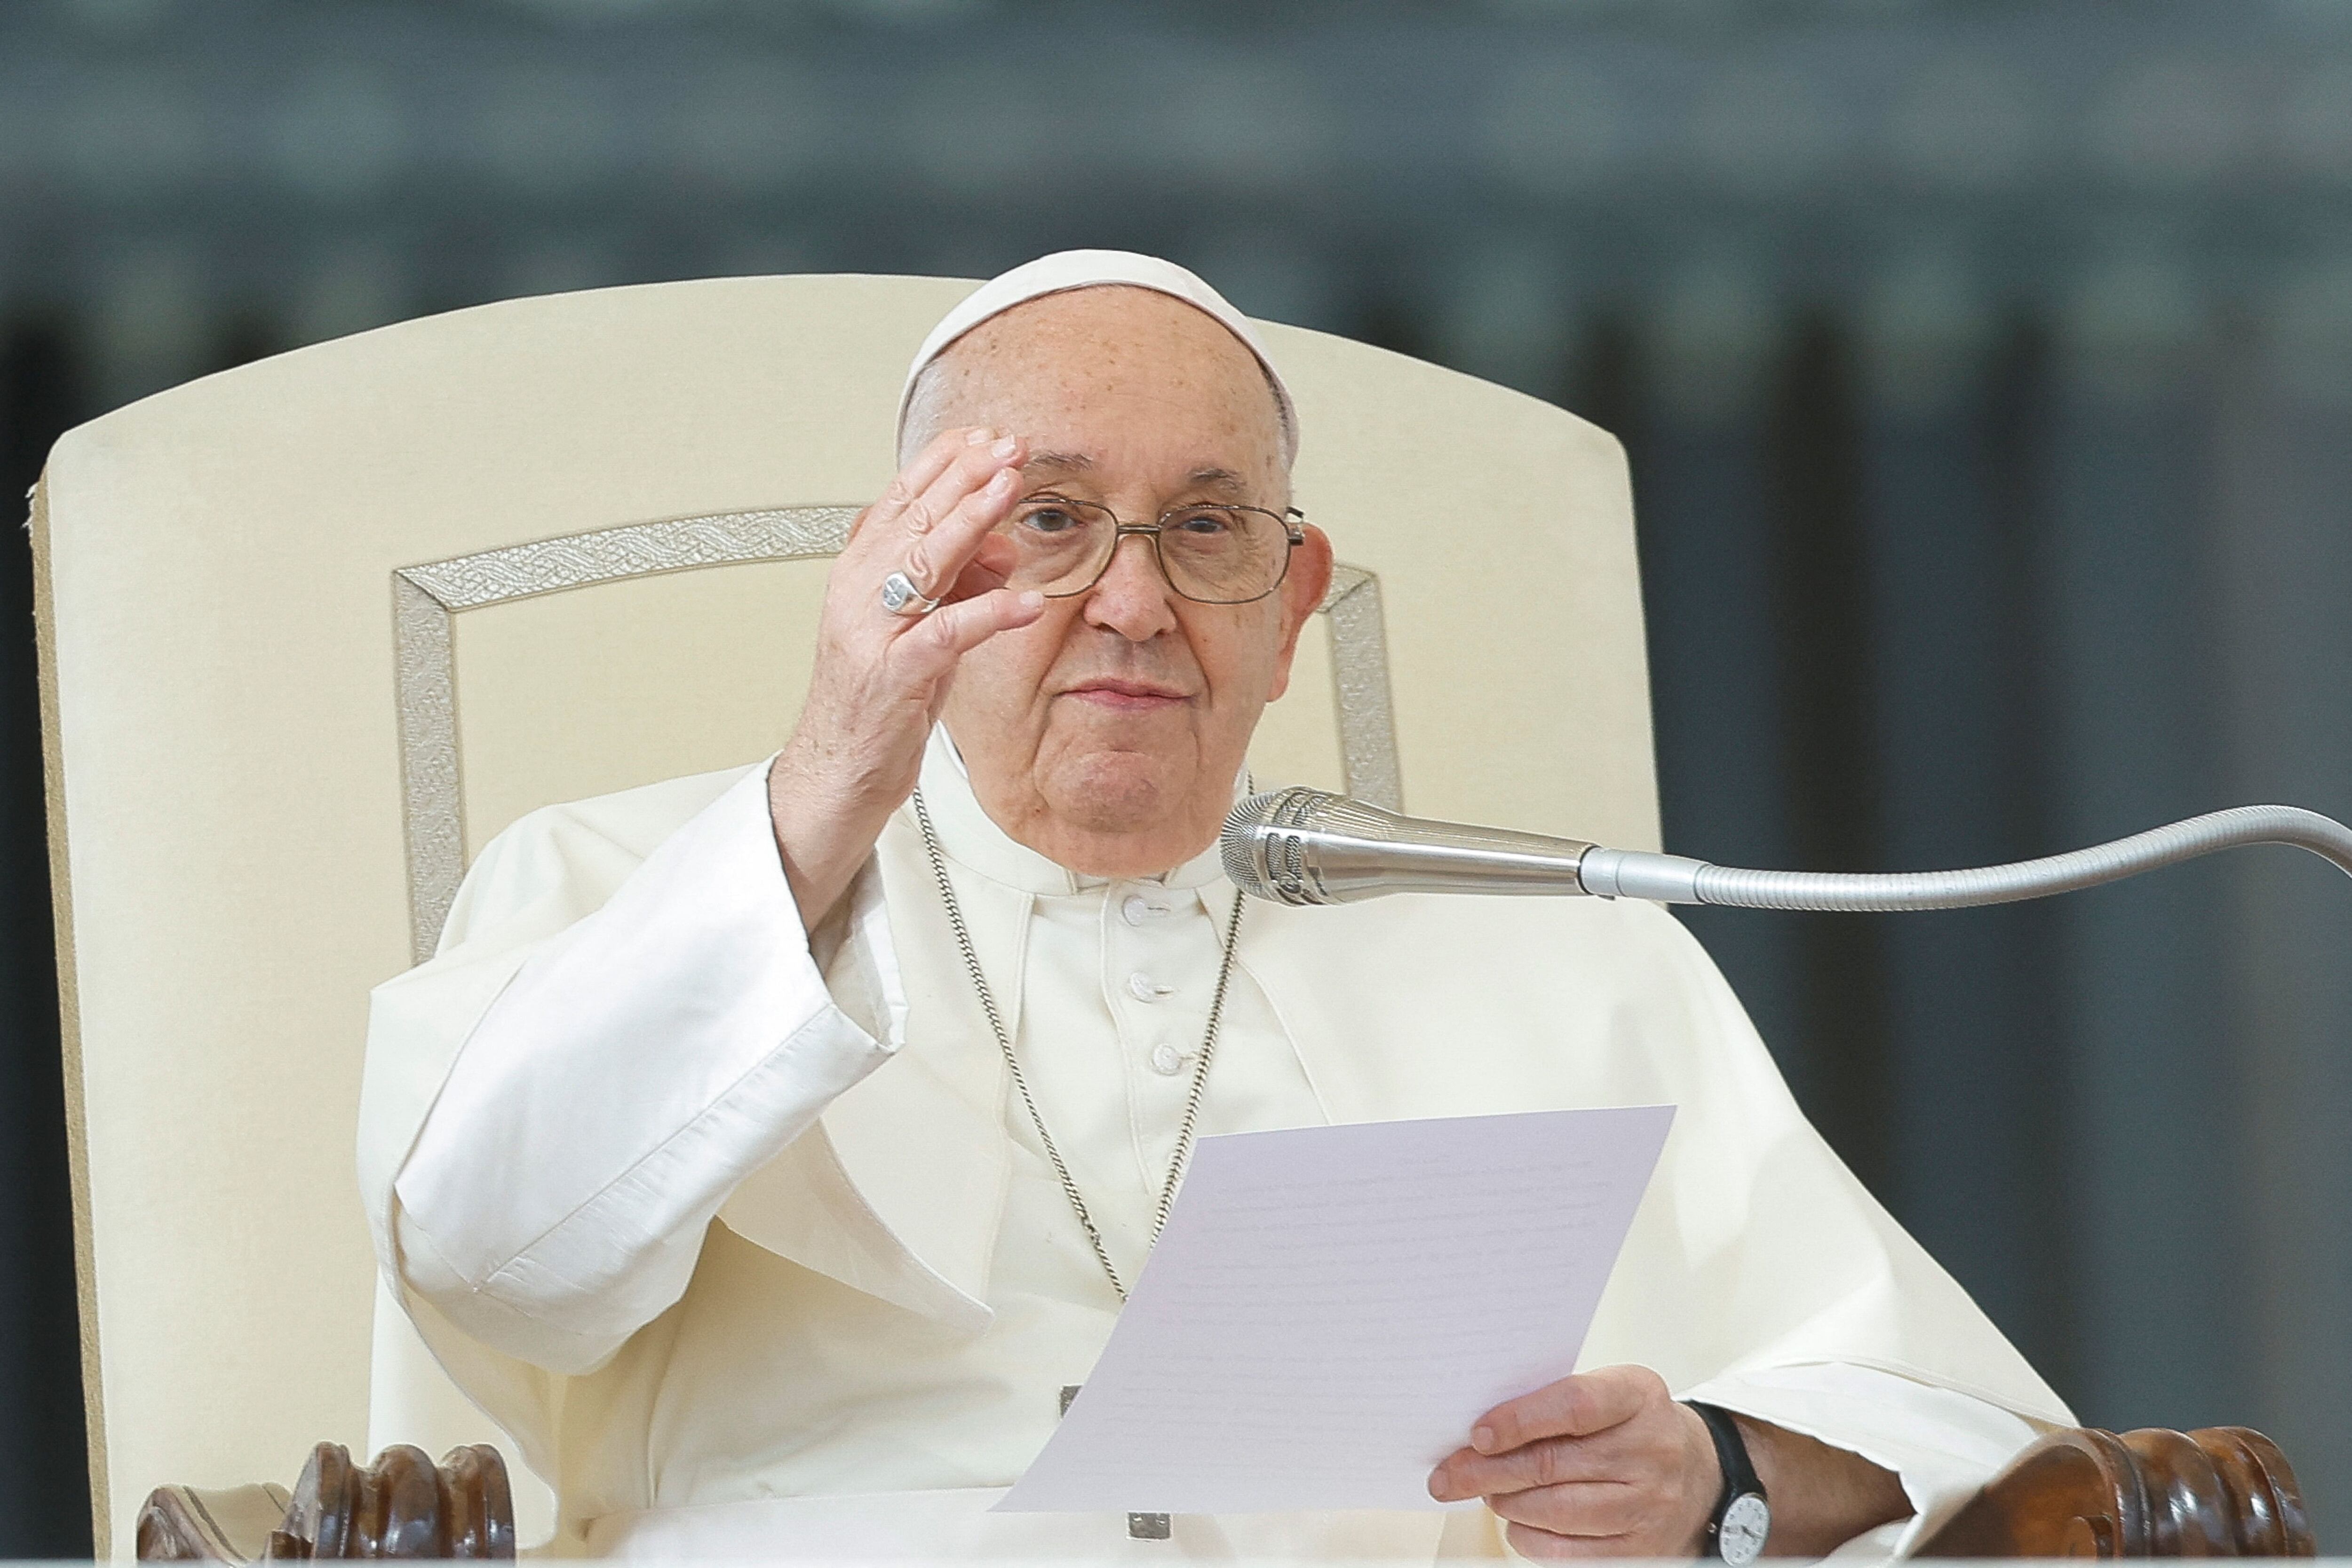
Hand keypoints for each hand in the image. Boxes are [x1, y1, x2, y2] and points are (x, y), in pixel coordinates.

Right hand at [767, 425, 1044, 924]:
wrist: (838, 769)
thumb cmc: (879, 699)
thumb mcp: (922, 630)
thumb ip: (957, 585)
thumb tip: (1004, 548)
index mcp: (859, 576)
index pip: (899, 502)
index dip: (941, 464)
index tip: (984, 435)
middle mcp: (857, 594)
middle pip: (912, 520)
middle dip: (963, 477)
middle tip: (1007, 446)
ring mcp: (871, 634)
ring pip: (922, 563)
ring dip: (971, 521)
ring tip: (1010, 488)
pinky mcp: (893, 676)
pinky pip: (945, 634)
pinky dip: (988, 613)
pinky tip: (1026, 601)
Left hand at [1427, 1365, 1720, 1559]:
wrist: (1696, 1473)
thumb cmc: (1629, 1426)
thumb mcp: (1607, 1394)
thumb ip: (1551, 1403)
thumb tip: (1478, 1433)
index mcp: (1639, 1395)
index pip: (1574, 1404)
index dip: (1519, 1419)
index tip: (1476, 1433)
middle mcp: (1652, 1449)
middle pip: (1553, 1464)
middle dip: (1488, 1471)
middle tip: (1449, 1475)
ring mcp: (1650, 1503)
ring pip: (1555, 1510)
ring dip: (1505, 1502)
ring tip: (1485, 1491)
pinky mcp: (1641, 1549)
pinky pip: (1566, 1551)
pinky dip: (1528, 1537)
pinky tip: (1516, 1520)